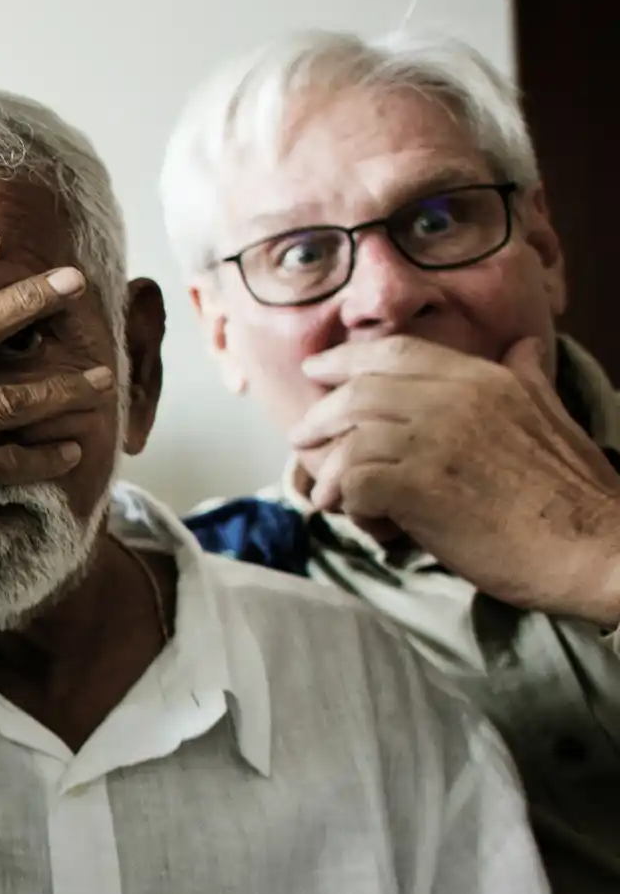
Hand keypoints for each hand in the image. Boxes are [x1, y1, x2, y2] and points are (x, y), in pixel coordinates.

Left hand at [292, 335, 619, 626]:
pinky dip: (350, 507)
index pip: (396, 352)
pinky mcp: (419, 487)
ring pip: (347, 442)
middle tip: (302, 443)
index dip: (346, 360)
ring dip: (332, 475)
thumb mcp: (553, 416)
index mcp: (483, 380)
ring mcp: (434, 441)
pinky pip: (352, 484)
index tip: (316, 371)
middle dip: (320, 419)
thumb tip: (522, 346)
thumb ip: (525, 379)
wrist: (596, 546)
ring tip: (335, 500)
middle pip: (357, 394)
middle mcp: (455, 400)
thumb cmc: (575, 493)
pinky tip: (372, 525)